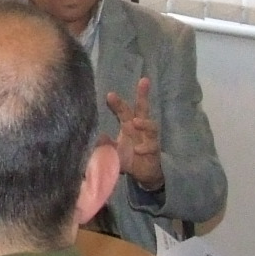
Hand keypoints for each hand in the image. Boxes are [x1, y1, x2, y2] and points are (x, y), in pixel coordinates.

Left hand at [103, 77, 163, 191]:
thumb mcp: (113, 152)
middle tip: (143, 81)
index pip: (124, 110)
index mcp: (128, 125)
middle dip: (143, 95)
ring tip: (135, 122)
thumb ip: (105, 145)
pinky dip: (145, 147)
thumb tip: (99, 136)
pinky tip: (138, 150)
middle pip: (143, 109)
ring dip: (144, 123)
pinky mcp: (154, 151)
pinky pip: (151, 147)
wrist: (143, 174)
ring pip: (152, 126)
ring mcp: (149, 138)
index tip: (109, 94)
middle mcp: (140, 128)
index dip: (118, 102)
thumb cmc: (127, 158)